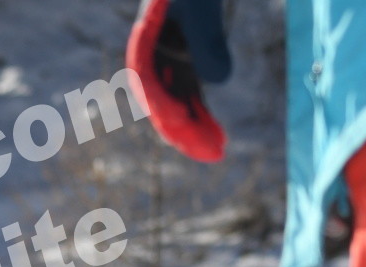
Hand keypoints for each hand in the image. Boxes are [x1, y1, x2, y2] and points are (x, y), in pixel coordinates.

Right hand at [127, 0, 229, 162]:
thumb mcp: (202, 5)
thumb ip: (206, 37)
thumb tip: (220, 81)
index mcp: (145, 37)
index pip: (147, 79)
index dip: (162, 102)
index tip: (181, 119)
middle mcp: (152, 55)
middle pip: (161, 100)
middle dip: (184, 129)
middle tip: (210, 153)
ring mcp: (167, 61)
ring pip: (176, 104)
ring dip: (195, 130)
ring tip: (218, 152)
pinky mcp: (185, 63)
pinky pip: (191, 95)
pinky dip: (203, 115)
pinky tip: (218, 135)